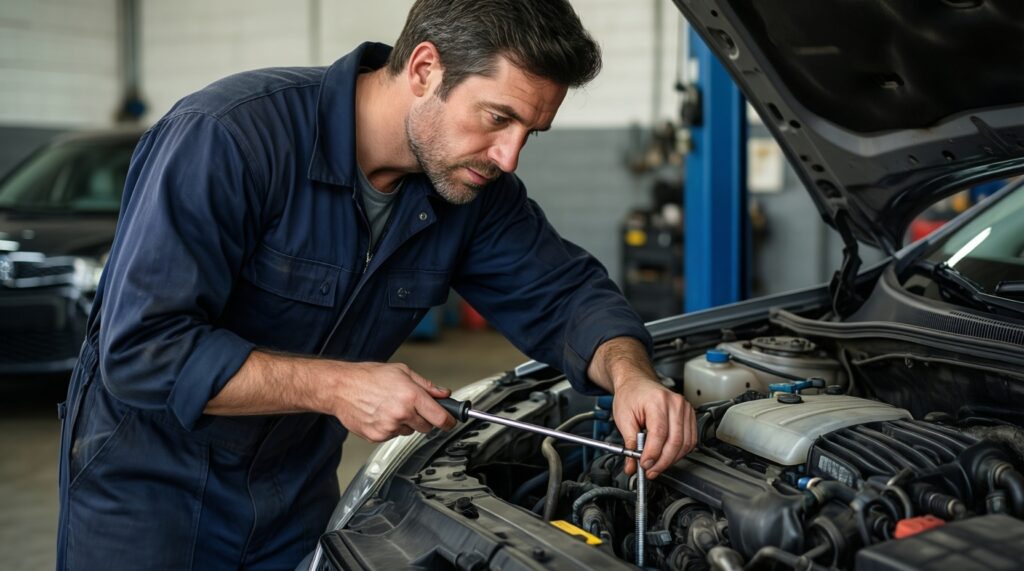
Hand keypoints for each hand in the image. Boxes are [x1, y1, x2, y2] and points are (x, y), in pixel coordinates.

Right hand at [324, 361, 456, 441]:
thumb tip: (443, 393)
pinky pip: (393, 435)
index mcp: (411, 396)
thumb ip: (427, 385)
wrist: (341, 387)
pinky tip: (380, 414)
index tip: (450, 422)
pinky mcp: (377, 436)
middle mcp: (401, 413)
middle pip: (427, 427)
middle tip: (411, 406)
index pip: (440, 417)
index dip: (448, 421)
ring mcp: (389, 427)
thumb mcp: (402, 372)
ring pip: (409, 431)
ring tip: (389, 407)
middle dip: (424, 418)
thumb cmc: (368, 376)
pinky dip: (390, 427)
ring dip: (405, 423)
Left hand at [612, 376, 695, 478]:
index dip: (653, 454)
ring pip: (685, 443)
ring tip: (657, 466)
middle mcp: (675, 403)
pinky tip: (668, 456)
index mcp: (657, 401)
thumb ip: (629, 443)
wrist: (637, 382)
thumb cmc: (630, 395)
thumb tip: (632, 465)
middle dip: (662, 461)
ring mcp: (685, 408)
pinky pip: (690, 440)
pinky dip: (680, 452)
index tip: (644, 465)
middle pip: (675, 441)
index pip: (659, 434)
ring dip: (672, 459)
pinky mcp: (689, 415)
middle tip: (650, 470)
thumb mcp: (623, 418)